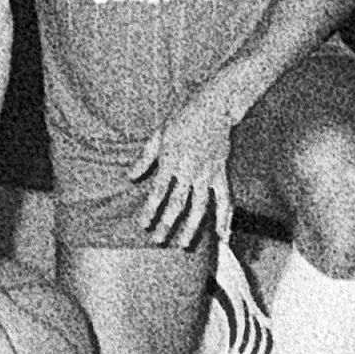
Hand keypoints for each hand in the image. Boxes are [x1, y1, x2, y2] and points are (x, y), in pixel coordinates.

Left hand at [126, 90, 237, 251]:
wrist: (212, 108)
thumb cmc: (181, 119)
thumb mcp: (158, 135)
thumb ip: (144, 158)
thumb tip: (130, 177)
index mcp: (171, 160)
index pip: (158, 192)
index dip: (150, 210)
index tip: (143, 225)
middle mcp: (190, 170)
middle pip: (178, 203)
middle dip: (167, 224)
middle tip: (158, 240)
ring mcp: (207, 173)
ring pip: (200, 206)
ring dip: (191, 227)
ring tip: (182, 244)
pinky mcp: (221, 173)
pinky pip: (225, 200)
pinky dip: (225, 218)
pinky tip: (222, 236)